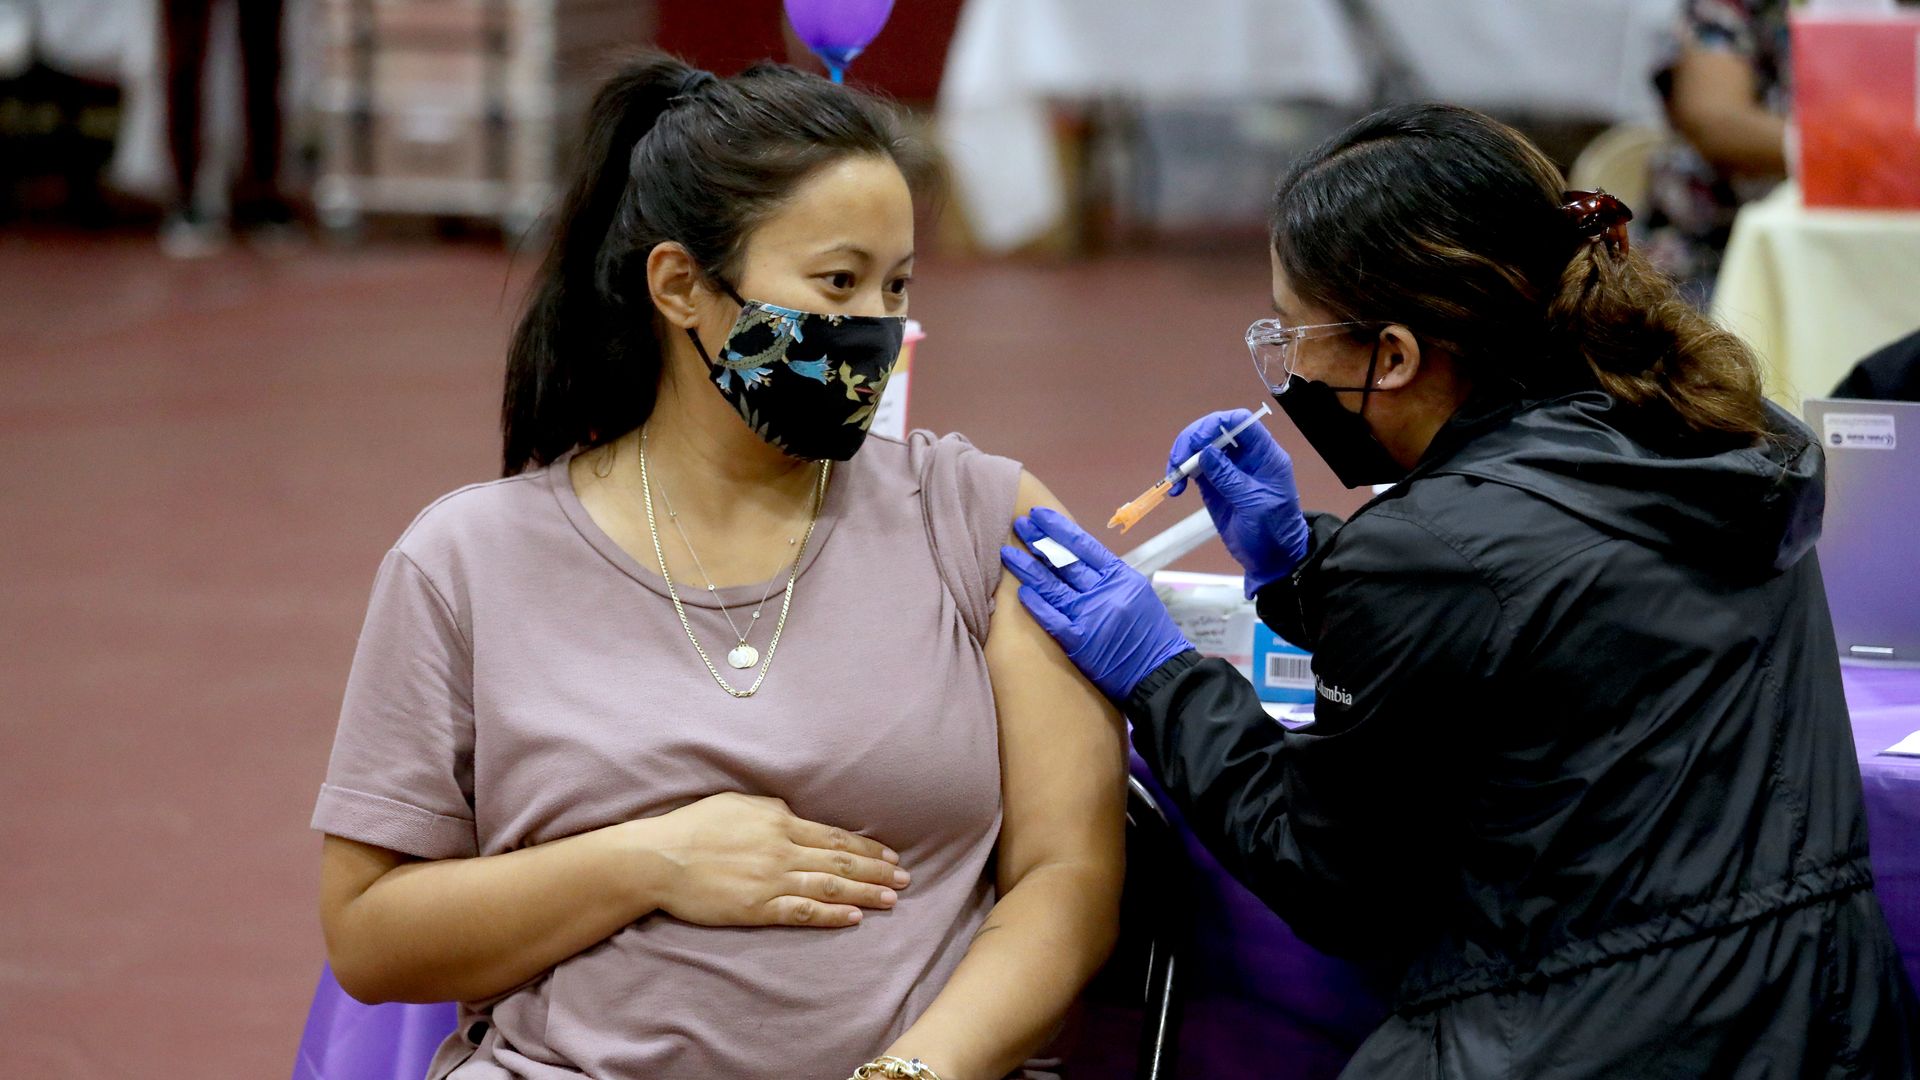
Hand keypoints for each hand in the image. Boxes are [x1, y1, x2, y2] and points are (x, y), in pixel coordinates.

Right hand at [639, 792, 909, 927]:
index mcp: (779, 821)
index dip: (867, 848)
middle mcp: (782, 849)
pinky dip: (832, 915)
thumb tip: (794, 816)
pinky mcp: (757, 907)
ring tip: (893, 900)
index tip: (890, 856)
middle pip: (841, 861)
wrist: (659, 858)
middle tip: (907, 880)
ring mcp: (771, 880)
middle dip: (877, 872)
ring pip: (830, 887)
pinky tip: (856, 918)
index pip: (835, 836)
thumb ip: (771, 811)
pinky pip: (803, 912)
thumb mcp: (737, 804)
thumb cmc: (693, 826)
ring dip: (866, 893)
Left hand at [1000, 506, 1193, 701]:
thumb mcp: (1136, 593)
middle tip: (1019, 525)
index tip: (1038, 515)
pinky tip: (1020, 592)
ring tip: (1008, 553)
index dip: (1058, 528)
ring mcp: (1092, 616)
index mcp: (1121, 576)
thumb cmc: (1149, 633)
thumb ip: (1109, 576)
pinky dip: (1036, 605)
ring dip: (1028, 569)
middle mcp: (1105, 592)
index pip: (1084, 545)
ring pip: (1052, 586)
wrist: (1161, 673)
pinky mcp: (1081, 642)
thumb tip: (1076, 557)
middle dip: (1039, 541)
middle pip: (1065, 561)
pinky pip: (1052, 619)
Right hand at [1167, 409, 1308, 596]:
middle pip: (1215, 430)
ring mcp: (1227, 469)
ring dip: (1182, 457)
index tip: (1197, 441)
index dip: (1216, 424)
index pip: (1240, 422)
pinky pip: (1193, 468)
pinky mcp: (1213, 484)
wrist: (1271, 559)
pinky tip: (1175, 488)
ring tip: (1173, 477)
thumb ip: (1230, 478)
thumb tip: (1205, 452)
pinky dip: (1180, 474)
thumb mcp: (1254, 505)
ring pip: (1200, 447)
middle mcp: (1245, 456)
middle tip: (1178, 460)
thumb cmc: (1273, 531)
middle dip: (1192, 440)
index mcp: (1264, 455)